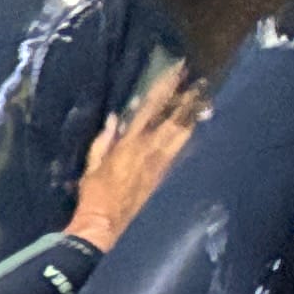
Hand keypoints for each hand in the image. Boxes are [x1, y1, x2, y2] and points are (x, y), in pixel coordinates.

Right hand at [67, 63, 203, 248]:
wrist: (106, 222)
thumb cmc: (94, 193)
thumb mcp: (92, 164)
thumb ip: (104, 140)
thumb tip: (114, 119)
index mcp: (130, 143)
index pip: (151, 108)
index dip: (165, 88)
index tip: (178, 71)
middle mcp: (150, 149)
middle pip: (175, 118)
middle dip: (186, 100)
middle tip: (199, 83)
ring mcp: (162, 162)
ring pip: (183, 134)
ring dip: (192, 117)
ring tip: (201, 103)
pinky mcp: (165, 174)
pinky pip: (181, 151)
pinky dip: (188, 138)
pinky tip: (193, 131)